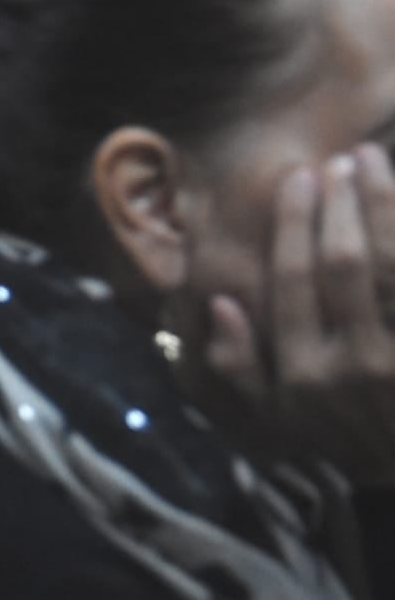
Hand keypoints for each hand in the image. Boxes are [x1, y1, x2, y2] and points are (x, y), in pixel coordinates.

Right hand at [204, 146, 394, 486]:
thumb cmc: (338, 440)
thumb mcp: (274, 417)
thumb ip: (238, 365)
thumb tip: (221, 303)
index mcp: (301, 372)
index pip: (293, 278)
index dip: (295, 222)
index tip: (300, 176)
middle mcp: (352, 363)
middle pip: (344, 263)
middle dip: (341, 203)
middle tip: (340, 160)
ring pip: (392, 265)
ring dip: (384, 206)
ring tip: (374, 163)